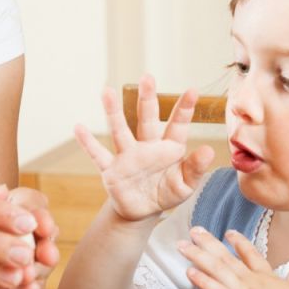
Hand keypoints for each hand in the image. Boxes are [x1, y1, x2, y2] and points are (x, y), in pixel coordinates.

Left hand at [0, 185, 60, 288]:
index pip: (35, 207)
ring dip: (39, 269)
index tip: (41, 225)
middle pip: (47, 237)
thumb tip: (2, 190)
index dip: (40, 215)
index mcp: (16, 215)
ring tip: (30, 274)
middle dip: (48, 245)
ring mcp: (27, 268)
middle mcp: (29, 240)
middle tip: (45, 253)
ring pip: (43, 267)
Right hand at [74, 74, 214, 220]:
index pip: (177, 126)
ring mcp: (127, 156)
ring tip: (107, 91)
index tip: (193, 90)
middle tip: (147, 77)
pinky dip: (87, 143)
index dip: (184, 109)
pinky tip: (78, 128)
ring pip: (120, 130)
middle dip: (147, 99)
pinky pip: (98, 154)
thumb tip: (209, 150)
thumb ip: (195, 168)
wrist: (141, 211)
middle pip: (146, 119)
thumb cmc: (165, 193)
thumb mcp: (185, 185)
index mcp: (168, 149)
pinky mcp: (111, 170)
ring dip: (113, 112)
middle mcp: (147, 147)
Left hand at [179, 227, 288, 288]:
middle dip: (208, 243)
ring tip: (182, 245)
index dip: (239, 243)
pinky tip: (189, 271)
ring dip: (198, 256)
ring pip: (216, 270)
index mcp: (269, 280)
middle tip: (194, 230)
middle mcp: (253, 283)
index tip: (228, 231)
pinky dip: (201, 281)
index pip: (252, 257)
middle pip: (226, 258)